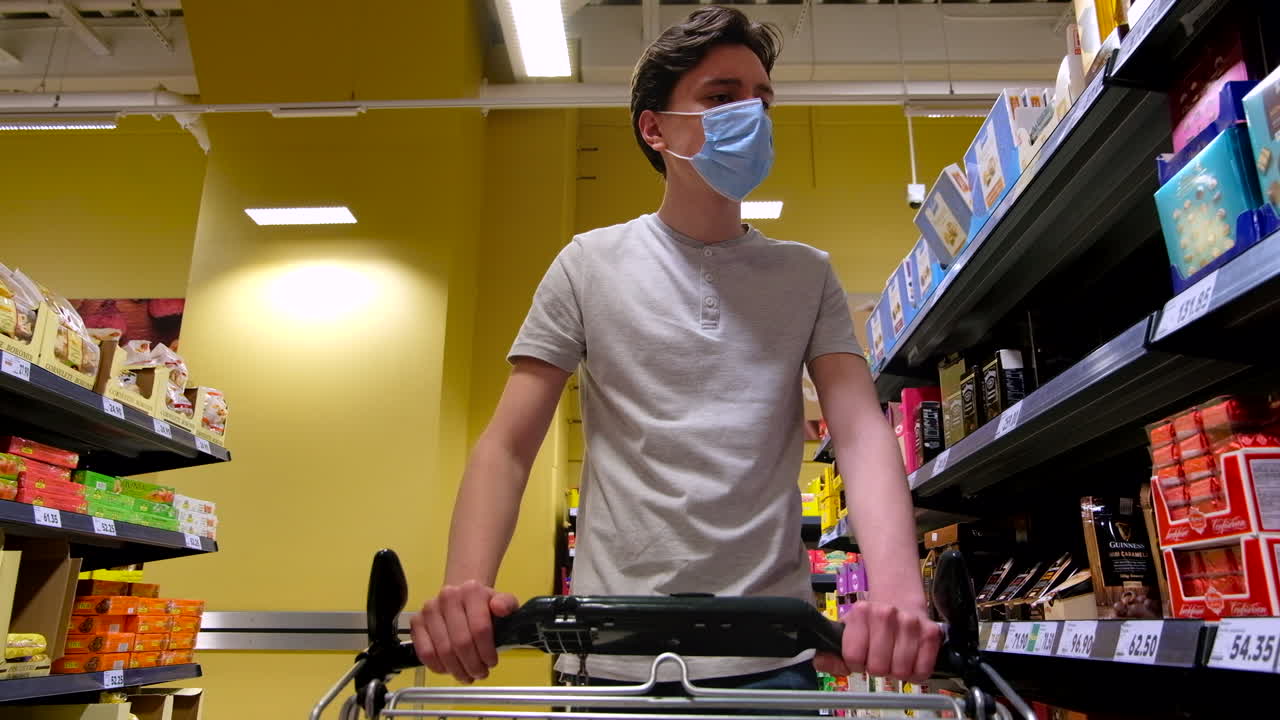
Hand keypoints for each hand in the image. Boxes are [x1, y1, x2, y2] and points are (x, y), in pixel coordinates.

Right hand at [409, 580, 518, 683]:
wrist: (460, 597)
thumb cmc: (483, 605)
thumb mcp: (503, 602)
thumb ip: (508, 604)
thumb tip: (500, 608)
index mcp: (472, 590)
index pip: (480, 628)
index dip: (486, 652)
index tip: (492, 662)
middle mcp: (448, 596)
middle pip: (461, 642)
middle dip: (473, 665)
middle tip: (480, 674)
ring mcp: (429, 609)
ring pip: (442, 650)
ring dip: (456, 669)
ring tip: (466, 675)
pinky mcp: (416, 621)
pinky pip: (425, 652)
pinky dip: (437, 667)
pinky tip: (448, 670)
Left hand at [814, 602, 940, 682]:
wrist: (899, 599)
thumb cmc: (870, 623)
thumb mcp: (846, 632)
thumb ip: (830, 653)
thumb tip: (821, 663)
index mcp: (861, 612)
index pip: (853, 657)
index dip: (856, 664)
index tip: (860, 657)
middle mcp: (886, 614)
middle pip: (878, 668)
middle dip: (877, 669)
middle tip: (879, 658)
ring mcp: (911, 623)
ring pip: (901, 672)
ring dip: (896, 672)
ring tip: (894, 658)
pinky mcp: (931, 633)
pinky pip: (922, 671)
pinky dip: (915, 673)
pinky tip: (910, 661)